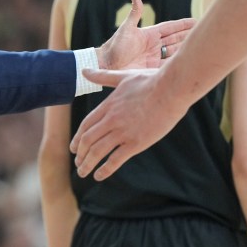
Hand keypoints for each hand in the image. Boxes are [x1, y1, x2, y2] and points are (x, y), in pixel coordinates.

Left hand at [69, 68, 185, 179]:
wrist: (172, 88)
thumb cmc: (151, 81)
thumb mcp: (122, 77)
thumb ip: (102, 77)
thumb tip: (84, 70)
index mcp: (107, 106)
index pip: (86, 125)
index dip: (77, 139)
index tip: (74, 148)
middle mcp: (111, 120)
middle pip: (87, 140)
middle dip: (80, 154)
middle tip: (78, 163)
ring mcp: (123, 132)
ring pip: (97, 151)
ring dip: (87, 164)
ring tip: (83, 172)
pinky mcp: (136, 142)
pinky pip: (115, 159)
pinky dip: (105, 169)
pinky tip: (99, 176)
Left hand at [96, 0, 194, 69]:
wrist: (107, 65)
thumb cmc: (115, 46)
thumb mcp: (126, 29)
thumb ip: (134, 13)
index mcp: (149, 34)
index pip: (170, 27)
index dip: (183, 25)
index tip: (196, 21)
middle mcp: (154, 45)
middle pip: (176, 38)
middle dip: (189, 35)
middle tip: (205, 32)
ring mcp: (154, 56)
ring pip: (175, 50)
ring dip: (186, 48)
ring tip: (201, 46)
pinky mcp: (152, 68)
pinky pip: (169, 64)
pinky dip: (179, 62)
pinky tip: (189, 61)